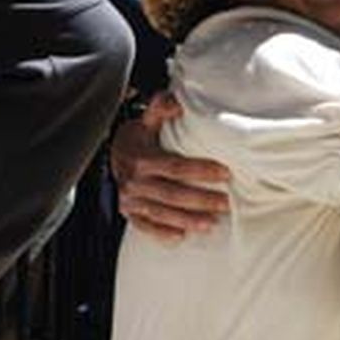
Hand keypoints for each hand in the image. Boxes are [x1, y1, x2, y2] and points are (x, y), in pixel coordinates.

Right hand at [110, 92, 230, 240]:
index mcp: (141, 159)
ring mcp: (130, 200)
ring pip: (161, 213)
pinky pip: (145, 227)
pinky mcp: (129, 213)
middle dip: (200, 200)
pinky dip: (162, 233)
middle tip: (226, 204)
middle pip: (171, 194)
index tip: (225, 174)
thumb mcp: (148, 120)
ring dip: (187, 220)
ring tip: (212, 223)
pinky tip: (181, 237)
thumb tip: (178, 102)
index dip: (200, 171)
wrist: (113, 154)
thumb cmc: (140, 137)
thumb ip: (161, 108)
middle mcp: (134, 182)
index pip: (175, 167)